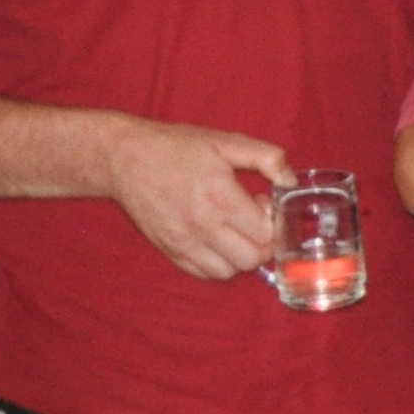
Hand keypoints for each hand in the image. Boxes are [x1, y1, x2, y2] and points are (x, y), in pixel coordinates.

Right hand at [100, 117, 295, 279]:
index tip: (263, 204)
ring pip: (228, 271)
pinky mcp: (168, 249)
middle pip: (251, 259)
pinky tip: (216, 241)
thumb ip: (266, 157)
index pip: (265, 235)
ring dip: (240, 256)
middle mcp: (202, 225)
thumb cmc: (175, 147)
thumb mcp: (226, 141)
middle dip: (262, 243)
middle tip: (253, 221)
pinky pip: (202, 273)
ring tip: (234, 231)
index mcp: (220, 197)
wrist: (124, 158)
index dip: (273, 222)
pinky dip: (217, 263)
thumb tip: (290, 179)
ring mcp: (183, 241)